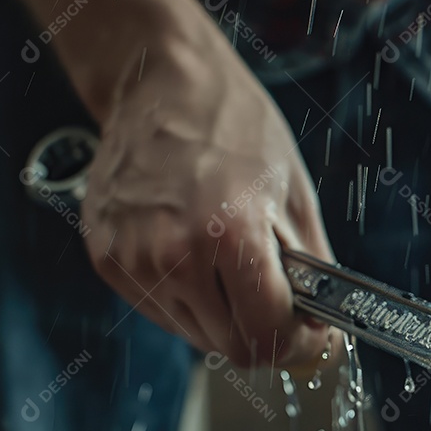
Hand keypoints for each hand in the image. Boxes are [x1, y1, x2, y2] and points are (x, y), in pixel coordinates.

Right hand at [80, 11, 333, 366]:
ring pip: (196, 335)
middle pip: (232, 346)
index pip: (268, 335)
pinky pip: (161, 311)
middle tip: (280, 303)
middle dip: (266, 333)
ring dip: (226, 318)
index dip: (299, 344)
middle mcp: (173, 255)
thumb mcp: (294, 196)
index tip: (311, 335)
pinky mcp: (107, 261)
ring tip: (233, 266)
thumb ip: (313, 272)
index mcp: (229, 235)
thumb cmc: (235, 128)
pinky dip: (189, 301)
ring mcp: (132, 261)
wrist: (163, 85)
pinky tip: (197, 256)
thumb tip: (323, 328)